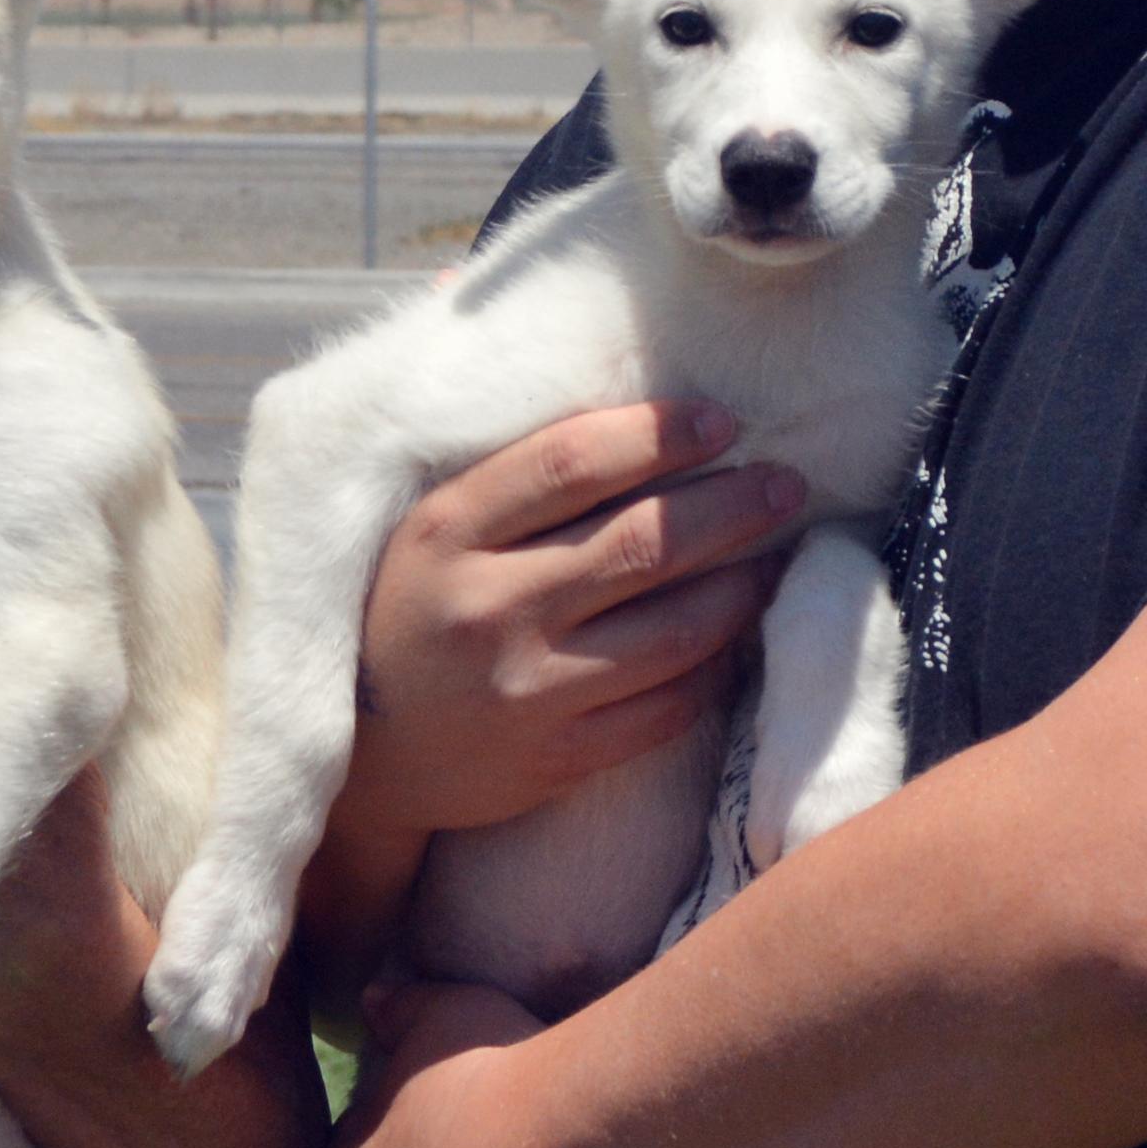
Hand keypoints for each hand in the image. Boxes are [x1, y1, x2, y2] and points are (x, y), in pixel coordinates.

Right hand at [346, 403, 806, 840]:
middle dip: (733, 507)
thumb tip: (589, 387)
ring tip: (773, 559)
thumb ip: (505, 473)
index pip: (571, 461)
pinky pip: (667, 708)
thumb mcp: (424, 530)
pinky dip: (713, 667)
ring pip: (673, 631)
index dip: (659, 434)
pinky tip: (732, 636)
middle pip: (644, 543)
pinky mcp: (555, 759)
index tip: (721, 421)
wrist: (362, 760)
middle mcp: (486, 608)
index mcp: (445, 533)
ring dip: (741, 589)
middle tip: (785, 484)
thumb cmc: (405, 616)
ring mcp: (524, 691)